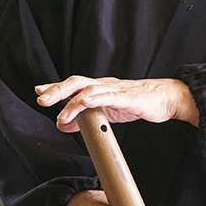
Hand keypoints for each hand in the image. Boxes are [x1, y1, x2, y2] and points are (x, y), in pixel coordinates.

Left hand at [35, 75, 198, 131]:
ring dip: (71, 99)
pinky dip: (93, 98)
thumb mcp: (108, 112)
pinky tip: (84, 102)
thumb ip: (87, 116)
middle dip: (57, 90)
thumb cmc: (139, 103)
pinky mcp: (127, 96)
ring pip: (88, 88)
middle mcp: (104, 84)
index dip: (56, 87)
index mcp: (99, 87)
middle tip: (42, 99)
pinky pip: (107, 95)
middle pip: (76, 82)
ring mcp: (115, 89)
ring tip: (60, 113)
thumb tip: (64, 123)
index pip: (74, 85)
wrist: (166, 98)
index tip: (40, 91)